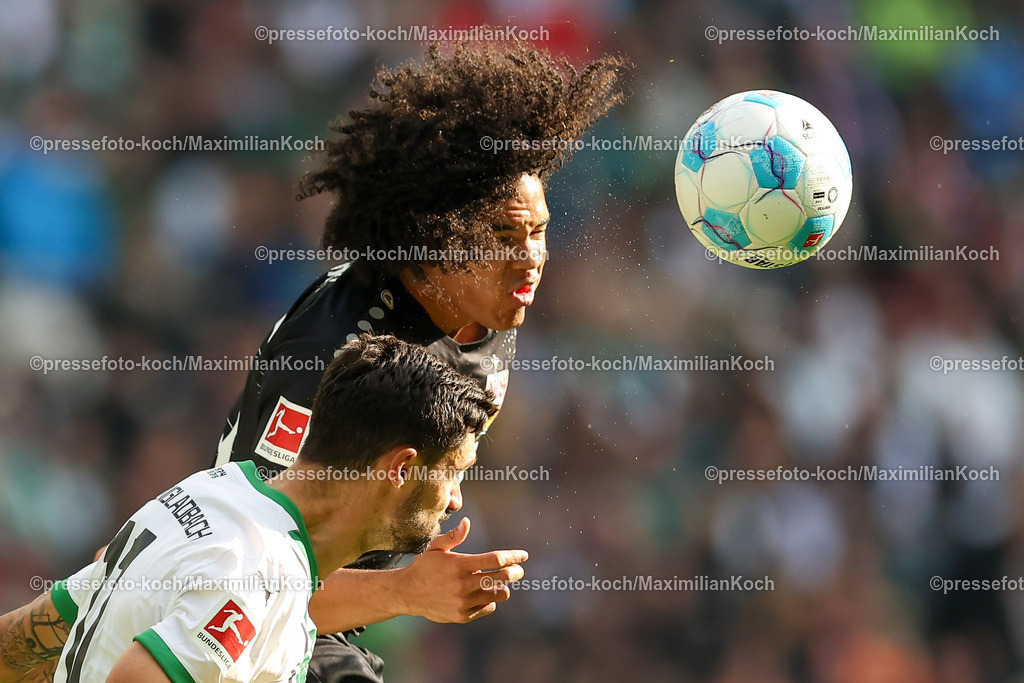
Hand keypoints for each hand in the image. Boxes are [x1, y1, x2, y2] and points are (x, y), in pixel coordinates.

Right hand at [397, 518, 527, 622]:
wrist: (407, 594)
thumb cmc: (424, 566)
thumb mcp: (435, 548)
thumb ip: (453, 536)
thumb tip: (467, 522)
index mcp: (459, 565)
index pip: (495, 560)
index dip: (513, 556)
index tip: (524, 555)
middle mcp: (463, 584)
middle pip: (502, 578)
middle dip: (515, 572)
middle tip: (518, 570)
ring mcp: (463, 602)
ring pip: (498, 594)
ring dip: (504, 587)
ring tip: (500, 582)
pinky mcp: (462, 616)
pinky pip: (488, 607)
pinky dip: (491, 600)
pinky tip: (485, 594)